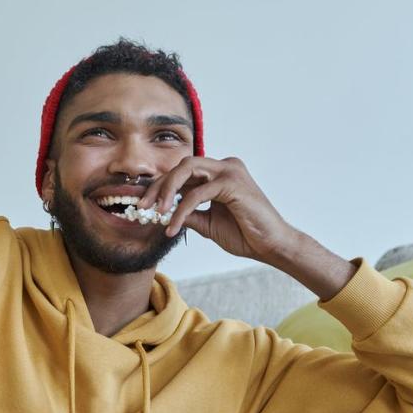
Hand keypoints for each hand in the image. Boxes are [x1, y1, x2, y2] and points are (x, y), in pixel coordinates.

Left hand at [137, 156, 300, 265]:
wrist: (270, 246)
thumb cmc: (244, 234)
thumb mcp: (206, 223)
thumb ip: (186, 214)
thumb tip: (160, 214)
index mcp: (218, 174)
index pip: (182, 173)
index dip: (159, 187)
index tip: (142, 204)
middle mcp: (224, 166)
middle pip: (181, 166)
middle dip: (158, 185)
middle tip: (142, 206)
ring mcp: (230, 171)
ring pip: (187, 170)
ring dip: (167, 191)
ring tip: (157, 213)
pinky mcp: (232, 183)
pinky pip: (197, 193)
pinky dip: (182, 209)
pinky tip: (173, 226)